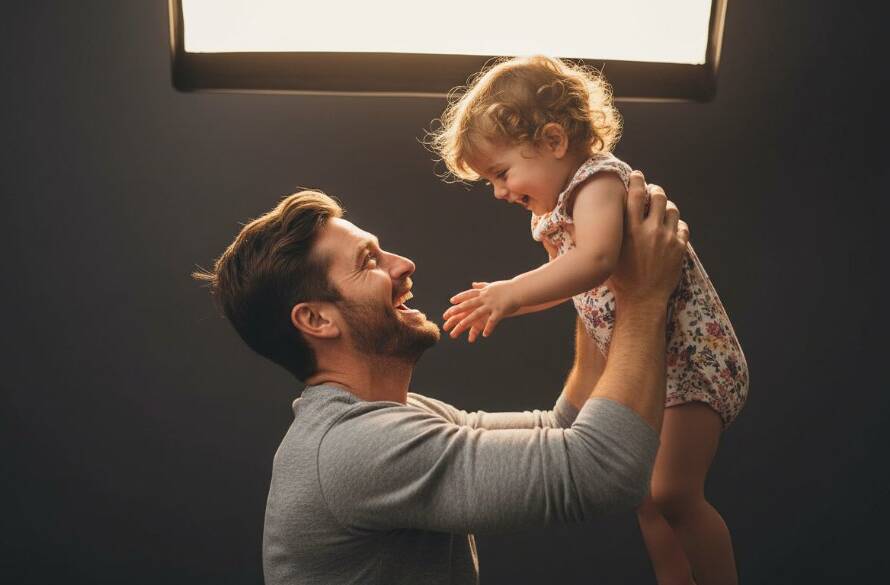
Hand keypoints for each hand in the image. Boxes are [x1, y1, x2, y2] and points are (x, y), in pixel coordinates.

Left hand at [442, 280, 520, 339]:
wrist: (520, 289)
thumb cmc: (508, 288)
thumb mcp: (493, 286)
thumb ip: (482, 286)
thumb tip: (473, 284)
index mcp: (484, 292)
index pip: (469, 294)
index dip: (460, 297)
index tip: (451, 301)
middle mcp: (486, 298)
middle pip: (469, 304)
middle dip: (458, 309)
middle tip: (448, 314)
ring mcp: (492, 304)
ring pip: (477, 313)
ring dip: (468, 321)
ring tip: (459, 327)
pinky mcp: (500, 310)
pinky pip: (493, 321)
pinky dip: (489, 328)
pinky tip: (485, 335)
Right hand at [607, 170, 688, 307]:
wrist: (642, 300)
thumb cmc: (620, 280)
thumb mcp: (607, 254)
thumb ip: (600, 236)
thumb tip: (576, 224)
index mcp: (630, 230)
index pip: (636, 194)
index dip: (637, 180)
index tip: (637, 176)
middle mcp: (650, 230)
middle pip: (658, 196)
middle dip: (655, 190)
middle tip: (652, 192)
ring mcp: (667, 239)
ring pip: (672, 210)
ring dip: (667, 207)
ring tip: (662, 210)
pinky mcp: (679, 249)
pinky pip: (683, 228)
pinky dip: (677, 225)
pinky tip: (671, 229)